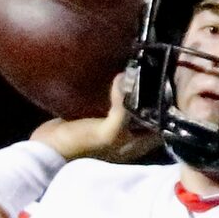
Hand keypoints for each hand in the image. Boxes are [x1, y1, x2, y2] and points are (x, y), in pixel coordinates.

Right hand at [31, 72, 160, 162]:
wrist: (46, 151)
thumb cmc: (80, 147)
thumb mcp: (107, 132)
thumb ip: (122, 110)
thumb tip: (125, 79)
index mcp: (135, 144)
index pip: (162, 126)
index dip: (169, 109)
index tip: (173, 84)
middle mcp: (127, 137)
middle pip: (147, 114)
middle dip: (153, 95)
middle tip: (156, 68)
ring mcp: (110, 127)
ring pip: (130, 107)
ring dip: (134, 90)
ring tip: (140, 66)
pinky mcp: (94, 118)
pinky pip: (110, 101)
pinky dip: (114, 90)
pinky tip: (116, 72)